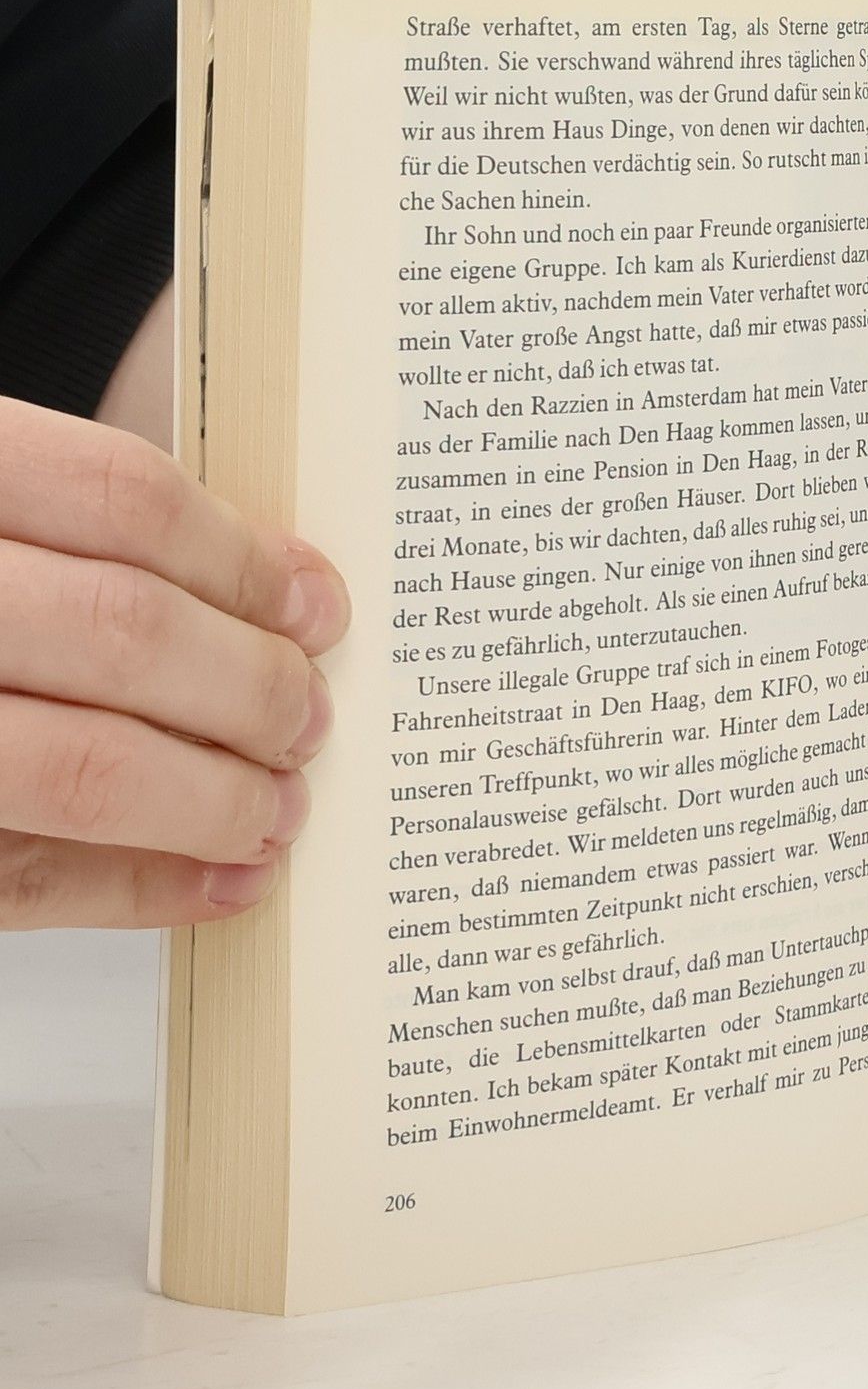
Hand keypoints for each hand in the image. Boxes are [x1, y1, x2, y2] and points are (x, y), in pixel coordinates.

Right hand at [0, 394, 350, 927]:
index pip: (119, 499)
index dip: (241, 559)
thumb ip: (76, 527)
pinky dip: (141, 889)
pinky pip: (21, 877)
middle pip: (122, 632)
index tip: (316, 608)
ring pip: (82, 767)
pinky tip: (219, 884)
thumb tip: (270, 592)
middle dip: (250, 688)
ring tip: (277, 810)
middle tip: (308, 719)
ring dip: (212, 799)